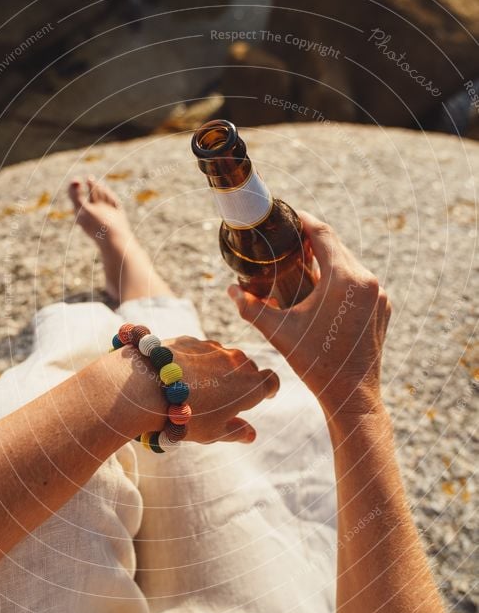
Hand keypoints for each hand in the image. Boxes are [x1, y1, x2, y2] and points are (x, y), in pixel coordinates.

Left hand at [119, 336, 279, 443]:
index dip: (270, 388)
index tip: (266, 395)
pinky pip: (202, 350)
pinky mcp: (190, 340)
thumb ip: (236, 431)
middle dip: (244, 380)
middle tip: (229, 397)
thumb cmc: (185, 416)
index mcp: (249, 386)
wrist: (147, 387)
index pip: (272, 381)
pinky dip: (198, 360)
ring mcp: (213, 348)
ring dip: (221, 368)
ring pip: (225, 356)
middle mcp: (236, 362)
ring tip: (202, 388)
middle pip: (249, 368)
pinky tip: (182, 375)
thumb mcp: (213, 433)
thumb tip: (251, 434)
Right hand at [228, 211, 390, 419]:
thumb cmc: (316, 365)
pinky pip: (360, 283)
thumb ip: (252, 308)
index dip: (303, 219)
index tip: (287, 215)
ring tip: (302, 263)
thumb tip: (230, 290)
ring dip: (327, 260)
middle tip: (288, 239)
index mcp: (345, 279)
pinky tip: (322, 289)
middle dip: (312, 240)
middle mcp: (368, 281)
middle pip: (337, 247)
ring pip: (349, 265)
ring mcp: (379, 296)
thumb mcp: (279, 333)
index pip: (323, 233)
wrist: (352, 397)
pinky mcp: (383, 309)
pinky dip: (340, 279)